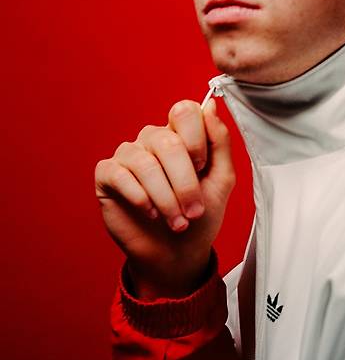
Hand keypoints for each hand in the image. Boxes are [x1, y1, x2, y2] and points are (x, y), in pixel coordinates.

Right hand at [95, 97, 234, 298]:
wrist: (177, 253)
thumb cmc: (200, 215)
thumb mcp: (222, 179)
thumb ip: (219, 141)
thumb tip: (209, 106)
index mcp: (181, 134)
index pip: (185, 111)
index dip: (197, 141)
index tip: (203, 168)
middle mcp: (153, 138)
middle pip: (168, 142)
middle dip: (185, 183)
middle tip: (193, 212)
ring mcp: (129, 154)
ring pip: (146, 163)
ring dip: (166, 198)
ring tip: (177, 222)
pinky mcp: (107, 174)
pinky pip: (121, 175)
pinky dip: (140, 197)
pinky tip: (150, 213)